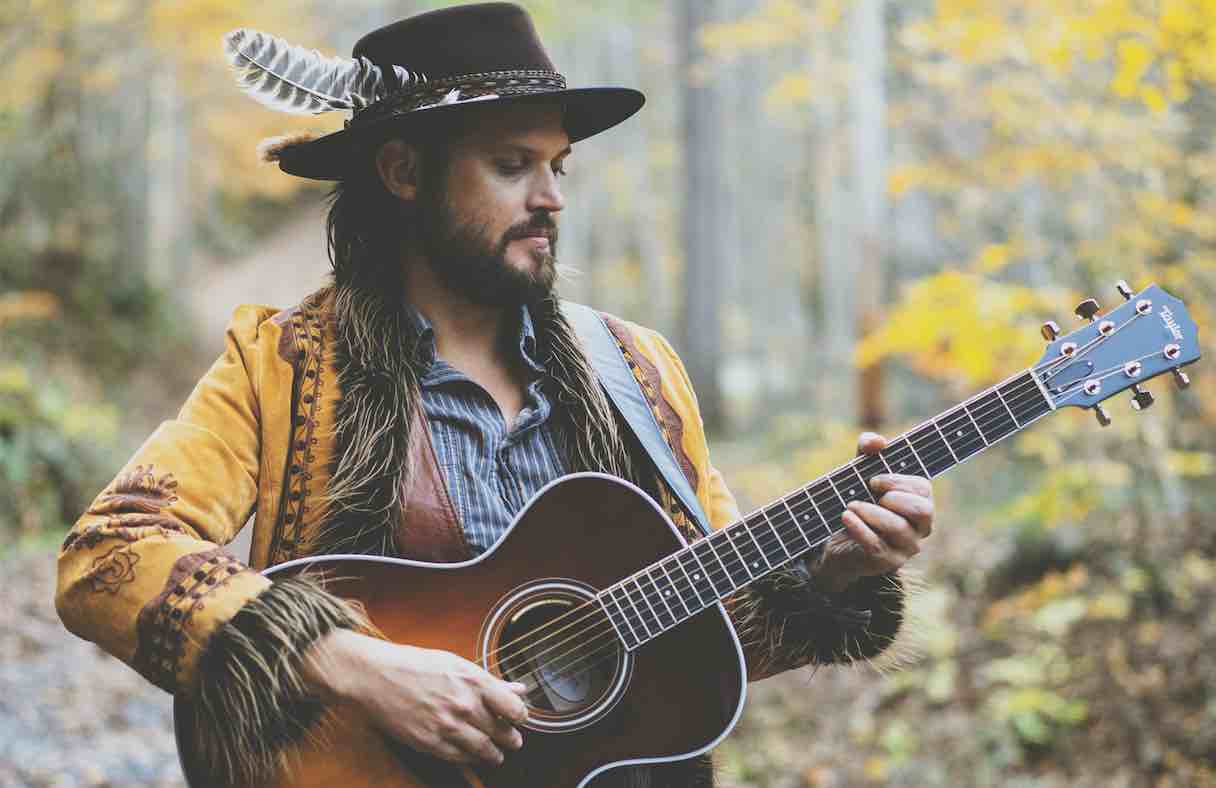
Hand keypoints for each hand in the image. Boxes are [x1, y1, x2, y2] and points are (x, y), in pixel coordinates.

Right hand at [302, 629, 528, 765]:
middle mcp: (465, 706)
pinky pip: (462, 759)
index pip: (516, 710)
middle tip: (512, 740)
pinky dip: (471, 759)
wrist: (377, 677)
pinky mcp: (431, 744)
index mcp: (475, 681)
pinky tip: (472, 754)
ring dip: (494, 754)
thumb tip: (519, 689)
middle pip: (504, 733)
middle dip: (511, 739)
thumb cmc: (416, 665)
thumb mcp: (457, 664)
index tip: (518, 719)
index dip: (520, 717)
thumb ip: (490, 681)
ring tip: (495, 753)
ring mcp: (448, 727)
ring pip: (486, 752)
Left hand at [813, 432, 933, 591]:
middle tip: (870, 492)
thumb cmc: (859, 502)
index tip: (873, 479)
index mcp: (920, 503)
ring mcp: (905, 548)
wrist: (839, 540)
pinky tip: (846, 517)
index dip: (899, 481)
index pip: (923, 489)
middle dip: (895, 498)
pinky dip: (859, 528)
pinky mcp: (885, 562)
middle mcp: (919, 528)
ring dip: (872, 512)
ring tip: (851, 505)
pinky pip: (876, 546)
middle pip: (923, 510)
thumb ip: (868, 452)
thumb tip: (876, 442)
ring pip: (898, 529)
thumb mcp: (861, 472)